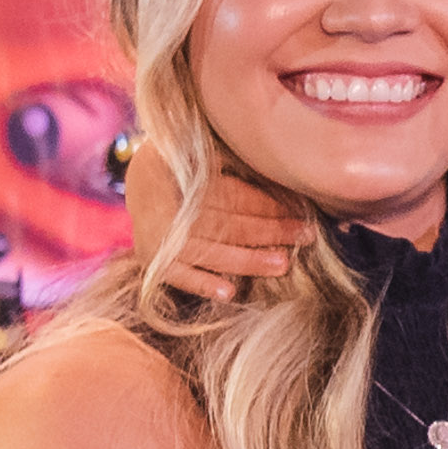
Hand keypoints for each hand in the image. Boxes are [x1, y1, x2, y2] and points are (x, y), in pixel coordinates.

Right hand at [129, 142, 312, 302]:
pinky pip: (180, 276)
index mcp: (188, 177)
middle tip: (305, 237)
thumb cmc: (191, 166)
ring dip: (248, 260)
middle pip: (229, 224)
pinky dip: (202, 284)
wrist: (142, 179)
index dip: (270, 205)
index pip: (235, 197)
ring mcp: (161, 238)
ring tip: (282, 265)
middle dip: (270, 231)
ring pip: (211, 251)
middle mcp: (173, 208)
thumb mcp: (211, 155)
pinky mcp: (153, 261)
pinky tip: (228, 294)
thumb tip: (285, 175)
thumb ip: (239, 166)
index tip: (302, 212)